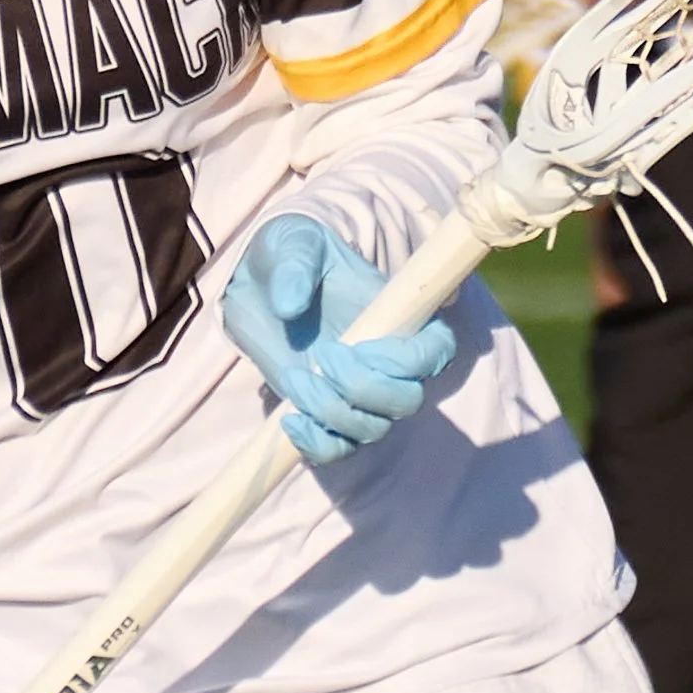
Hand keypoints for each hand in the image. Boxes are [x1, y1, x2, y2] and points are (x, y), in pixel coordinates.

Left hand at [221, 216, 457, 465]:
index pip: (437, 350)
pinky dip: (316, 445)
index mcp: (398, 317)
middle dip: (363, 388)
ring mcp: (358, 393)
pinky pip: (337, 450)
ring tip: (295, 377)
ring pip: (372, 429)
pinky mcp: (326, 414)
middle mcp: (387, 362)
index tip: (361, 345)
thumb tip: (289, 306)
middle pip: (408, 401)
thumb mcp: (291, 241)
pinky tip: (289, 419)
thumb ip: (296, 264)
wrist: (256, 285)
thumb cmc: (288, 255)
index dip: (408, 361)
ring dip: (331, 412)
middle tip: (322, 357)